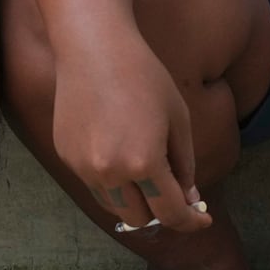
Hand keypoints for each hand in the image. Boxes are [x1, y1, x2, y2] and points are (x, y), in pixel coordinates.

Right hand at [53, 33, 211, 234]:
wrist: (93, 47)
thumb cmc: (143, 76)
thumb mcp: (178, 119)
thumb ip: (184, 164)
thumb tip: (188, 198)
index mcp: (143, 162)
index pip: (170, 213)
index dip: (191, 222)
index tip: (202, 220)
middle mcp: (109, 172)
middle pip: (140, 220)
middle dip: (162, 213)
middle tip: (177, 196)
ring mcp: (83, 167)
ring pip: (114, 207)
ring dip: (136, 202)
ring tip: (148, 176)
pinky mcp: (67, 156)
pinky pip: (94, 185)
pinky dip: (113, 182)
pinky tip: (121, 153)